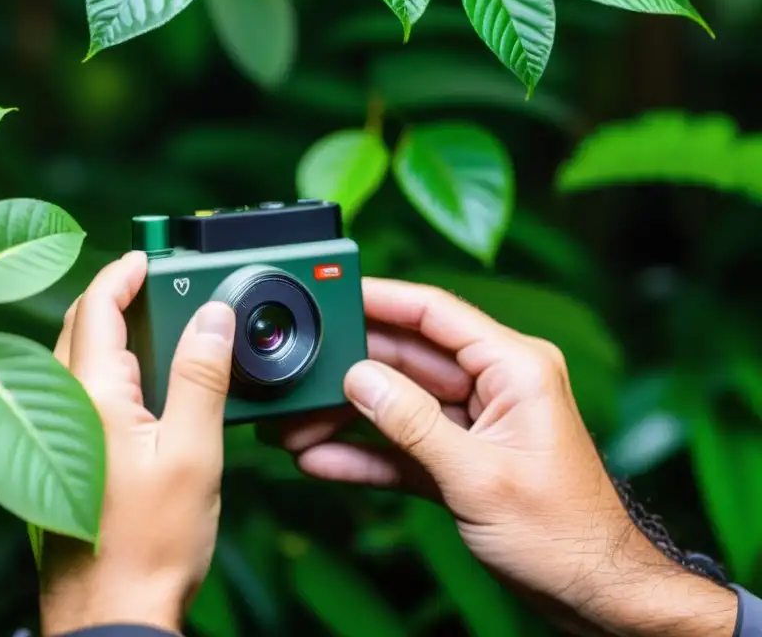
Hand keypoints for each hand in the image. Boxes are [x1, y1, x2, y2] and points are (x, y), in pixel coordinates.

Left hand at [40, 251, 236, 635]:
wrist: (113, 616)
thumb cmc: (149, 547)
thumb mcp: (193, 452)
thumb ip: (202, 376)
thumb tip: (212, 315)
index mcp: (89, 395)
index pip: (95, 305)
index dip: (123, 270)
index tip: (151, 255)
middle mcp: (62, 408)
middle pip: (81, 326)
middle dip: (118, 296)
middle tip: (161, 283)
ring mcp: (61, 436)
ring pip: (81, 360)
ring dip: (116, 333)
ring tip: (164, 326)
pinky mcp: (67, 461)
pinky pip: (86, 394)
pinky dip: (115, 371)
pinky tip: (150, 387)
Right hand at [265, 278, 736, 636]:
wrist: (590, 593)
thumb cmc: (562, 534)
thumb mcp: (479, 476)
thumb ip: (414, 424)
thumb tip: (359, 379)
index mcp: (514, 367)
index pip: (436, 313)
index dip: (381, 298)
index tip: (333, 292)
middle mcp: (493, 384)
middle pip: (407, 358)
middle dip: (351, 368)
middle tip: (298, 369)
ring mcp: (473, 421)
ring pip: (397, 403)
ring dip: (347, 416)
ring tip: (294, 423)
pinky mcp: (457, 457)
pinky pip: (401, 444)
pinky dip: (364, 453)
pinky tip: (320, 458)